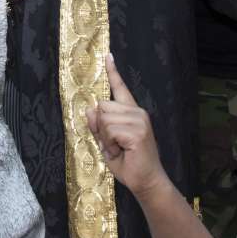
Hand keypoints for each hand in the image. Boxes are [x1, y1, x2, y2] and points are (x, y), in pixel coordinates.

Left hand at [86, 55, 168, 199]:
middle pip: (102, 106)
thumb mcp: (107, 143)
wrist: (146, 181)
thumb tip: (90, 109)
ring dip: (105, 138)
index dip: (113, 72)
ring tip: (118, 149)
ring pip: (104, 118)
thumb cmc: (129, 163)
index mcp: (131, 112)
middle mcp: (137, 112)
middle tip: (113, 145)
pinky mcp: (137, 131)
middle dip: (100, 128)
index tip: (108, 56)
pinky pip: (109, 130)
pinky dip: (110, 143)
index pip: (120, 88)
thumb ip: (98, 126)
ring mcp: (139, 120)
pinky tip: (121, 151)